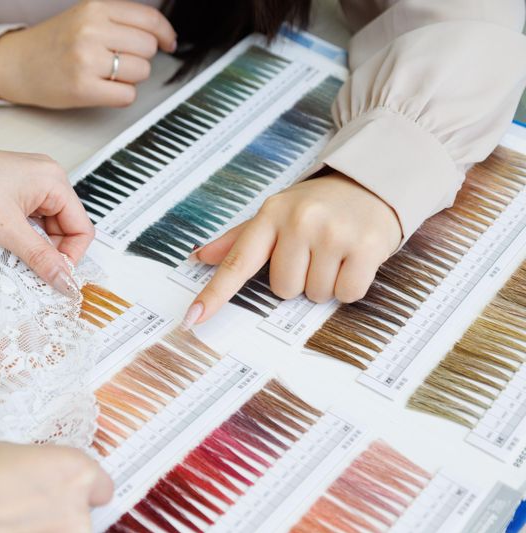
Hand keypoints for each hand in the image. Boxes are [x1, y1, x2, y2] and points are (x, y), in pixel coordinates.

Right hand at [0, 0, 176, 107]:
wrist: (17, 64)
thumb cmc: (53, 44)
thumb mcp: (84, 17)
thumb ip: (118, 21)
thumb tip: (161, 36)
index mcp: (94, 7)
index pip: (149, 19)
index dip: (164, 34)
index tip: (168, 43)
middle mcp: (91, 30)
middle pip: (148, 48)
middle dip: (140, 58)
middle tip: (119, 62)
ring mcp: (86, 59)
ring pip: (140, 72)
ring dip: (130, 78)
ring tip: (106, 75)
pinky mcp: (83, 87)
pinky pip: (127, 95)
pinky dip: (120, 95)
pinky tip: (103, 89)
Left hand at [0, 143, 94, 295]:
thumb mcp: (4, 230)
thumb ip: (41, 258)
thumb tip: (67, 282)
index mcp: (53, 180)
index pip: (81, 228)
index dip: (70, 257)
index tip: (52, 278)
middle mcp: (45, 178)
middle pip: (65, 229)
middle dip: (49, 252)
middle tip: (25, 269)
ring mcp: (28, 184)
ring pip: (45, 228)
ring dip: (32, 247)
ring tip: (8, 252)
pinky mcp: (11, 191)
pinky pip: (28, 222)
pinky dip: (19, 237)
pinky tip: (1, 243)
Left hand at [184, 173, 401, 324]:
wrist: (373, 182)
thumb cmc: (318, 204)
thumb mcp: (277, 212)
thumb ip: (239, 239)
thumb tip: (199, 256)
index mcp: (271, 214)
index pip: (237, 262)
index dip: (214, 294)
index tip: (192, 318)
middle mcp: (300, 221)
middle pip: (282, 289)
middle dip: (299, 280)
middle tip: (314, 253)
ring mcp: (333, 233)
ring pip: (315, 294)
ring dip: (325, 283)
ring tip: (335, 253)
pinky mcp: (365, 246)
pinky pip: (347, 294)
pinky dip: (350, 286)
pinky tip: (353, 260)